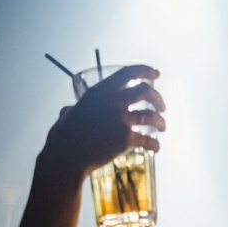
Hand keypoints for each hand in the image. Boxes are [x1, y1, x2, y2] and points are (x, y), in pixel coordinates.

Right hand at [36, 65, 164, 183]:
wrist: (67, 155)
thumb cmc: (65, 136)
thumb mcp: (70, 113)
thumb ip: (75, 109)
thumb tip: (68, 111)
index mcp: (101, 90)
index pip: (128, 72)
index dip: (146, 71)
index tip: (157, 73)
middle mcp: (113, 101)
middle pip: (146, 91)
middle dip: (158, 98)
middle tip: (162, 107)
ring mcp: (121, 119)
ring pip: (151, 116)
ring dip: (161, 122)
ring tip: (162, 128)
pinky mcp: (125, 138)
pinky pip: (147, 139)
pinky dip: (154, 144)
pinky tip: (156, 148)